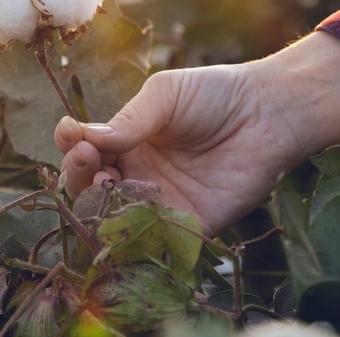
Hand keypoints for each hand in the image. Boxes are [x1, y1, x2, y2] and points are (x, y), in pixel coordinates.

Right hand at [54, 32, 339, 234]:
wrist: (267, 113)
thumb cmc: (214, 94)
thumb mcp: (164, 96)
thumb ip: (129, 120)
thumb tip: (84, 136)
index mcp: (127, 142)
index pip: (86, 152)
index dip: (73, 148)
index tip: (72, 135)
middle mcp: (138, 175)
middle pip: (92, 189)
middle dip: (80, 176)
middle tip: (89, 160)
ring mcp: (161, 203)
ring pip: (115, 219)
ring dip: (101, 206)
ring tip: (107, 183)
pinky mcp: (189, 227)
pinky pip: (154, 243)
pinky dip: (133, 238)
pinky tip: (127, 221)